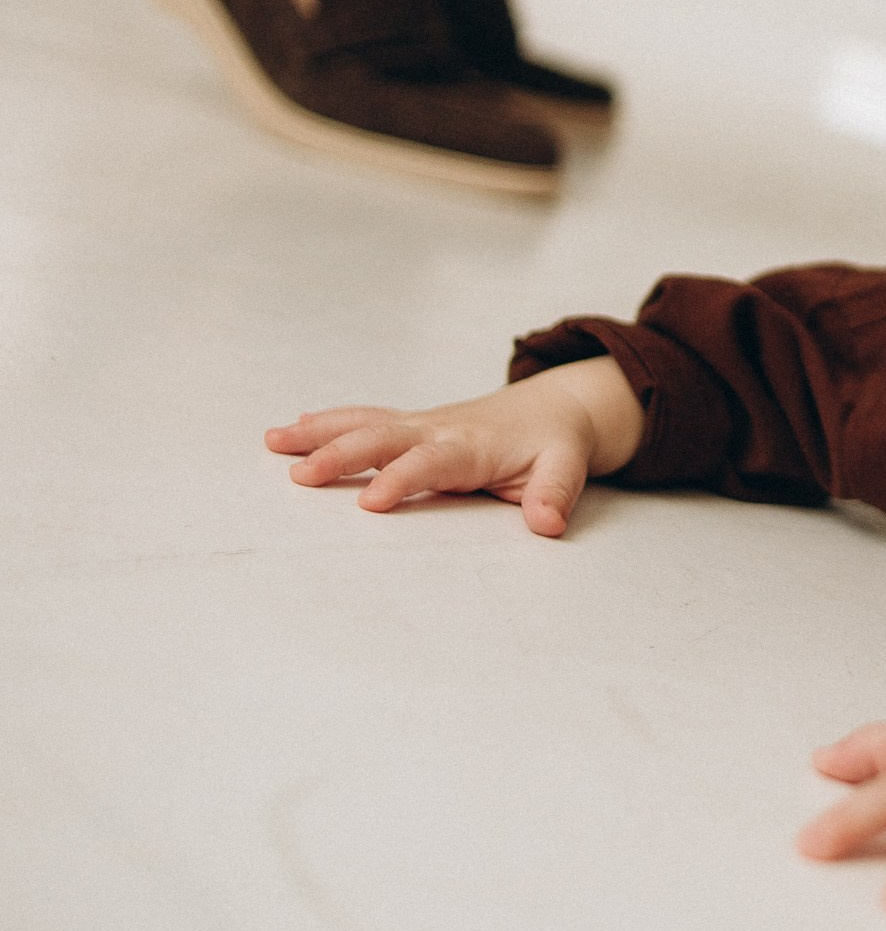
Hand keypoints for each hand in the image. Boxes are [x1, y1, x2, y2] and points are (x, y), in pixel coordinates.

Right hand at [263, 357, 642, 536]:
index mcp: (472, 446)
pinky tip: (294, 428)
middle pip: (384, 438)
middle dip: (341, 455)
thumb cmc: (555, 442)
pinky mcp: (414, 425)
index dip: (401, 479)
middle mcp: (439, 430)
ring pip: (366, 423)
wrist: (556, 406)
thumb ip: (554, 493)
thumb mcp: (567, 466)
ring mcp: (422, 424)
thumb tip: (546, 524)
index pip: (430, 462)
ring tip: (274, 441)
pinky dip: (330, 421)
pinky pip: (368, 419)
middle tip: (300, 476)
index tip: (369, 503)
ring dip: (320, 432)